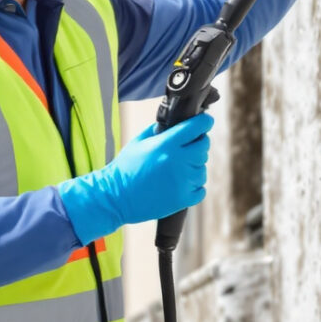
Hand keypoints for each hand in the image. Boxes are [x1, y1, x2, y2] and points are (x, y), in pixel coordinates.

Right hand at [53, 114, 214, 241]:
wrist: (115, 197)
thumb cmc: (125, 168)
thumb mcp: (139, 142)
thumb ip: (158, 130)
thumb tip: (175, 123)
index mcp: (166, 144)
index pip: (197, 127)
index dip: (204, 122)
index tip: (205, 121)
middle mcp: (178, 161)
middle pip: (204, 147)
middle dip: (198, 144)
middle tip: (187, 148)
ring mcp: (182, 182)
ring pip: (203, 170)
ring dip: (194, 168)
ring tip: (178, 171)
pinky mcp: (183, 200)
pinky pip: (200, 189)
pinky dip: (194, 187)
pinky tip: (180, 184)